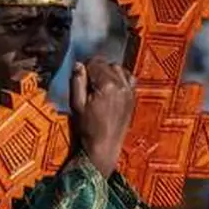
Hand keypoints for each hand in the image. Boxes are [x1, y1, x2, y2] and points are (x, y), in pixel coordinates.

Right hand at [70, 57, 134, 176]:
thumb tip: (78, 65)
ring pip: (119, 69)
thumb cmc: (88, 128)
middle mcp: (121, 85)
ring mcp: (129, 91)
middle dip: (96, 69)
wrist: (104, 145)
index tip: (79, 75)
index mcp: (106, 85)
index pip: (95, 63)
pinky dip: (120, 78)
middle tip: (87, 82)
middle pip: (108, 64)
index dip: (84, 67)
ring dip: (108, 72)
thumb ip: (77, 82)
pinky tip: (111, 87)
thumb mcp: (76, 104)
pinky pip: (129, 78)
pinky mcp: (132, 97)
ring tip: (99, 84)